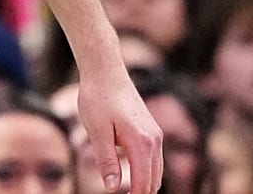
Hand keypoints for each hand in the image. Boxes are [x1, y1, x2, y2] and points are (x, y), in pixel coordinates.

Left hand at [77, 68, 162, 193]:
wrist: (105, 72)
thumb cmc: (97, 99)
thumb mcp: (97, 131)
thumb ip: (106, 160)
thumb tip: (112, 186)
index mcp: (142, 143)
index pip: (144, 182)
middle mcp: (154, 140)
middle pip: (154, 180)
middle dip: (142, 193)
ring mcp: (155, 134)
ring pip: (156, 170)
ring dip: (144, 182)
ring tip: (129, 191)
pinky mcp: (151, 129)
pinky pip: (153, 158)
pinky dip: (145, 170)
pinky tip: (130, 173)